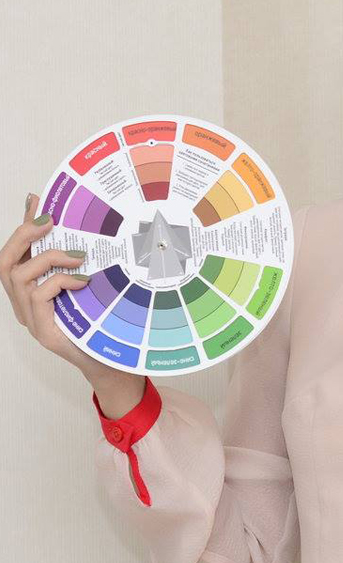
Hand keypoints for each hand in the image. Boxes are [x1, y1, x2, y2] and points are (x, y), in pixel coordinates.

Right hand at [1, 192, 108, 380]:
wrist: (112, 362)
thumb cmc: (101, 323)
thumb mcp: (90, 285)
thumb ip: (80, 262)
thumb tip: (83, 232)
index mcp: (31, 290)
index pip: (17, 252)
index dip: (24, 225)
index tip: (36, 200)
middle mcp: (24, 303)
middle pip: (4, 261)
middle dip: (24, 234)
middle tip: (50, 220)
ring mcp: (30, 318)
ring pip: (18, 275)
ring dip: (48, 259)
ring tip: (77, 256)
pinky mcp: (42, 331)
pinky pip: (38, 294)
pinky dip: (60, 281)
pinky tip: (82, 281)